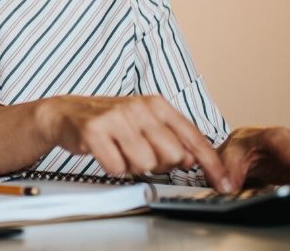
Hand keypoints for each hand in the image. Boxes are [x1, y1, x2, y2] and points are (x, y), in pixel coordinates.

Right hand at [37, 95, 233, 191]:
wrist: (66, 113)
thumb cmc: (110, 121)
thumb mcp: (145, 123)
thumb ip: (172, 138)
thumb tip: (193, 159)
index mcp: (157, 105)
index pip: (193, 138)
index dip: (211, 164)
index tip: (223, 183)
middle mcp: (139, 108)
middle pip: (172, 156)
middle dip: (159, 164)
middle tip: (141, 154)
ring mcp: (116, 118)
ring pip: (145, 164)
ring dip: (132, 166)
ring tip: (120, 152)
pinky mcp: (94, 131)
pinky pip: (116, 167)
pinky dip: (113, 167)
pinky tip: (106, 153)